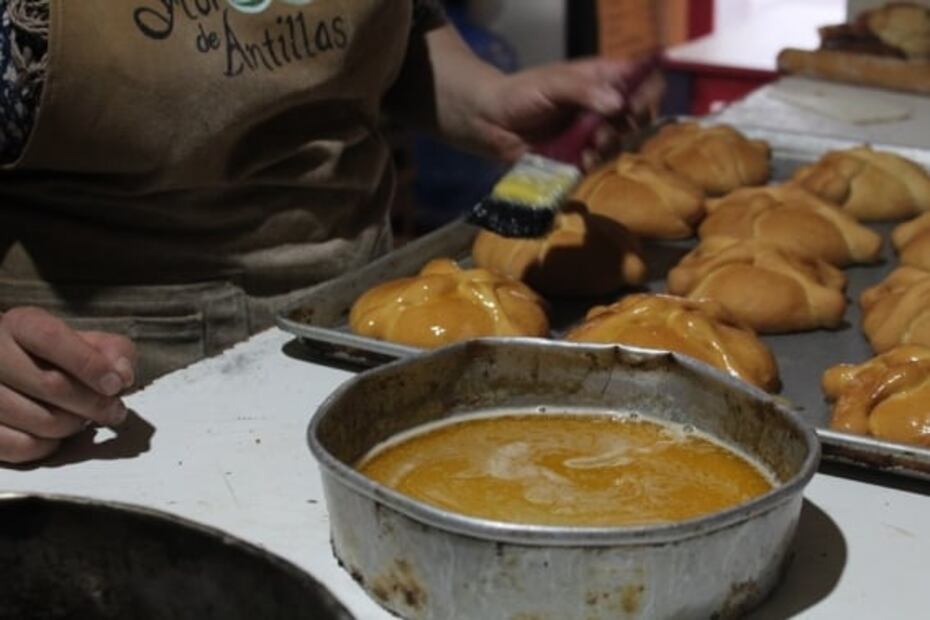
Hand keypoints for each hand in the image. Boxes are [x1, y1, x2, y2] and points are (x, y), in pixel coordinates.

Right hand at [0, 307, 135, 463]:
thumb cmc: (49, 355)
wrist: (3, 367)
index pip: (51, 338)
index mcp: (20, 325)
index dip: (89, 363)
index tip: (117, 384)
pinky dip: (48, 446)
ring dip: (74, 425)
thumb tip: (122, 373)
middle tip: (114, 410)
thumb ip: (111, 350)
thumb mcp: (82, 341)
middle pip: (50, 384)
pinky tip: (56, 435)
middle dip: (94, 403)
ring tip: (84, 418)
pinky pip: (20, 447)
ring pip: (39, 420)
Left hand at [472, 57, 664, 168]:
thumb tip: (617, 103)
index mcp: (600, 79)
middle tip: (606, 130)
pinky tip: (582, 161)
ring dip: (610, 145)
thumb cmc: (519, 94)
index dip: (646, 91)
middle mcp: (602, 105)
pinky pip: (599, 162)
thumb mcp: (552, 84)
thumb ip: (583, 90)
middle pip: (637, 114)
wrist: (488, 122)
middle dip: (629, 124)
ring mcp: (591, 132)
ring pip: (620, 141)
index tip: (633, 106)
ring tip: (591, 146)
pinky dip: (595, 163)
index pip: (640, 79)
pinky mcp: (579, 156)